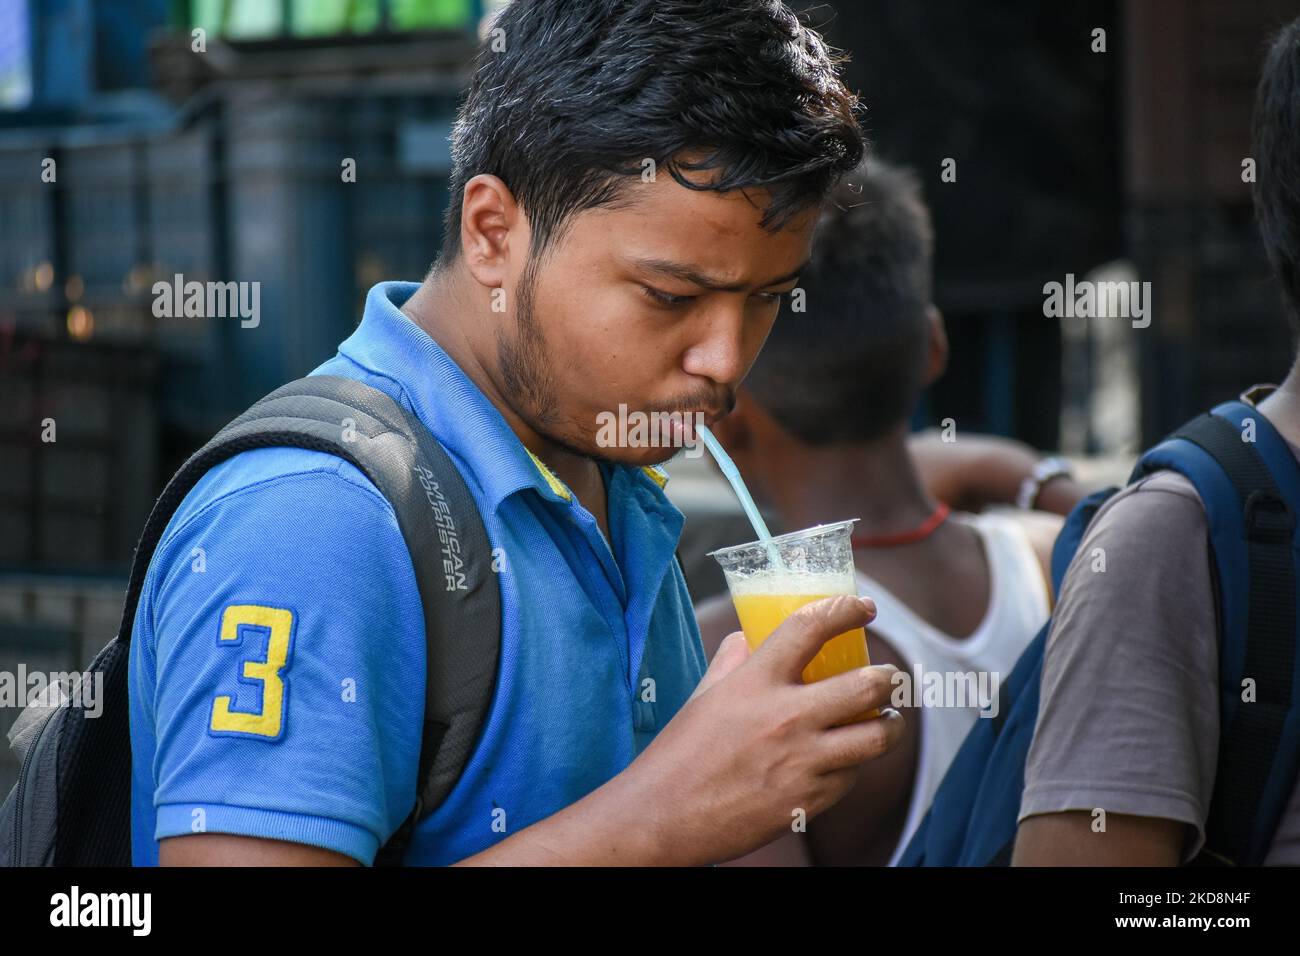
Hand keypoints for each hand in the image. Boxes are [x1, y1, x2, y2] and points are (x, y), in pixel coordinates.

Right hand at [631, 594, 903, 865]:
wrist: (664, 817)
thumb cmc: (680, 753)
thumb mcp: (705, 694)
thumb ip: (732, 661)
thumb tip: (750, 639)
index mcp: (756, 681)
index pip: (811, 626)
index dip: (846, 609)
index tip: (864, 607)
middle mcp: (786, 716)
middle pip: (868, 685)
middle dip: (890, 678)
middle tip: (889, 677)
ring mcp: (802, 761)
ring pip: (877, 736)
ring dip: (891, 725)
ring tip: (888, 720)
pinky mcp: (808, 801)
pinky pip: (852, 776)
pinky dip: (855, 764)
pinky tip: (847, 759)